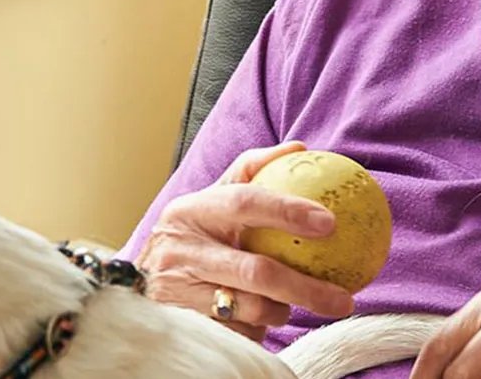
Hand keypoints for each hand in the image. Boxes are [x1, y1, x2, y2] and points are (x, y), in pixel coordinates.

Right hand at [137, 141, 355, 340]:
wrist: (136, 283)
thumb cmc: (191, 235)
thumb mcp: (211, 200)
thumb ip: (251, 171)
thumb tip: (300, 148)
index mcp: (191, 210)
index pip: (243, 202)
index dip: (287, 209)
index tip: (330, 222)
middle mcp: (181, 249)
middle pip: (255, 271)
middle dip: (306, 288)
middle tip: (344, 299)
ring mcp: (178, 290)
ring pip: (250, 308)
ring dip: (279, 310)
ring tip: (292, 306)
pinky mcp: (181, 325)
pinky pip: (237, 333)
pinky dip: (256, 328)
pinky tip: (261, 321)